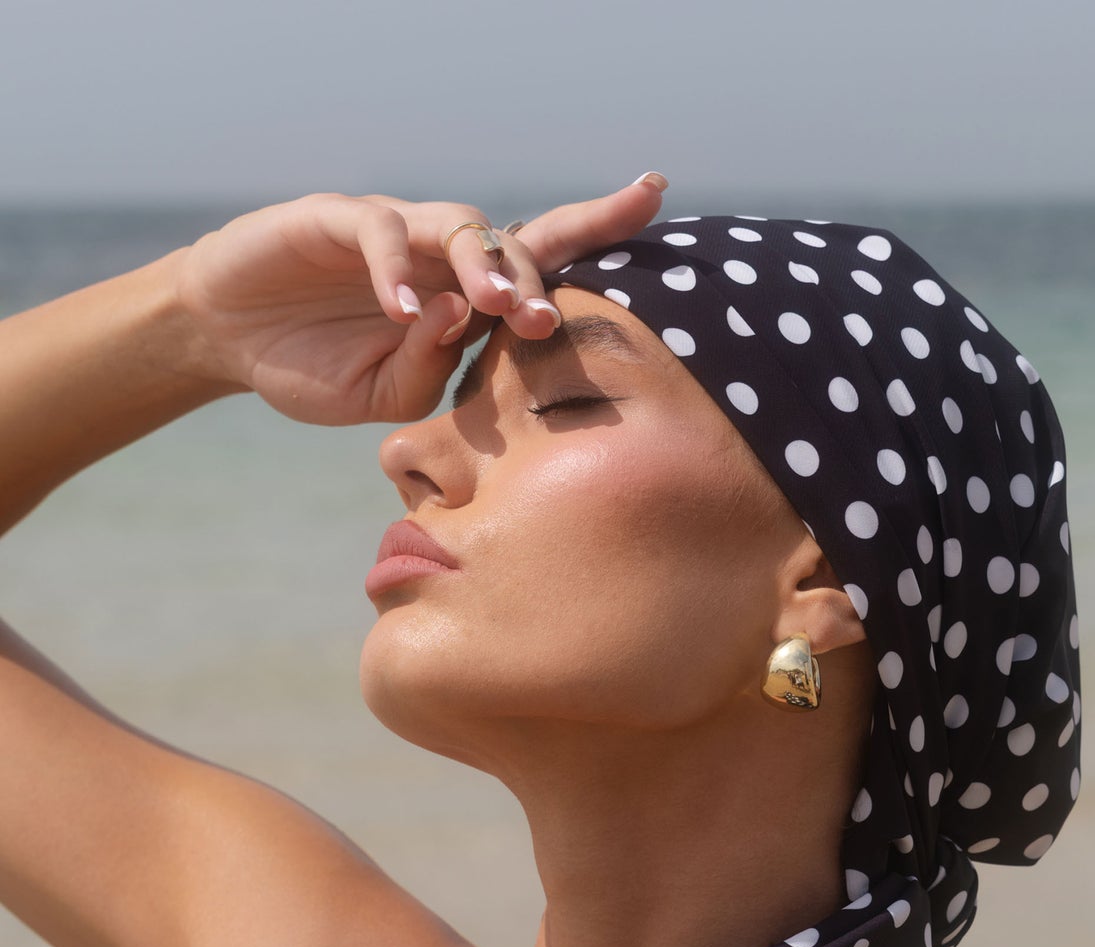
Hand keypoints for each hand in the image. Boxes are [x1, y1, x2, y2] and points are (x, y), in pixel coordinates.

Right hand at [170, 180, 668, 426]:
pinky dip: (397, 273)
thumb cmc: (316, 367)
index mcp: (462, 294)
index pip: (540, 256)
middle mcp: (439, 252)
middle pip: (512, 240)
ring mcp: (393, 230)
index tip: (658, 195)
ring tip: (495, 308)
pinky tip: (405, 311)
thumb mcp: (386, 397)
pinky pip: (382, 233)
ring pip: (458, 227)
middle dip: (539, 277)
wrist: (231, 342)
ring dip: (483, 267)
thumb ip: (432, 371)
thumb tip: (468, 322)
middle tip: (548, 323)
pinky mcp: (338, 218)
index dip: (598, 223)